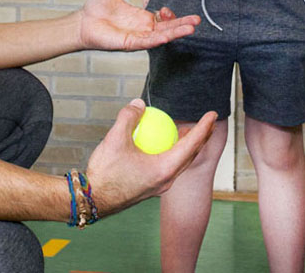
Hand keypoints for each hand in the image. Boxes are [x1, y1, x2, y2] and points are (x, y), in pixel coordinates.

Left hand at [78, 0, 200, 51]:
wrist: (81, 22)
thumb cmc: (96, 11)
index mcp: (141, 18)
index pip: (163, 20)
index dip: (170, 16)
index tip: (168, 9)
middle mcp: (141, 29)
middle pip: (167, 28)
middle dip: (182, 25)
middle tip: (197, 21)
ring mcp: (136, 37)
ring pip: (160, 36)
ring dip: (175, 33)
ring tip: (190, 29)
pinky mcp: (128, 43)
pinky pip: (145, 42)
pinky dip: (157, 39)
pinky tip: (167, 36)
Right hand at [85, 99, 217, 216]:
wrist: (92, 200)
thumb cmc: (105, 173)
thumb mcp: (115, 139)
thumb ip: (129, 117)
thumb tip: (139, 104)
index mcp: (164, 169)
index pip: (191, 145)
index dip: (203, 127)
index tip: (212, 115)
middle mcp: (166, 180)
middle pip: (191, 155)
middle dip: (202, 138)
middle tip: (208, 121)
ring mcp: (159, 185)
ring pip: (180, 163)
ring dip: (188, 146)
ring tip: (188, 131)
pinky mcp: (151, 187)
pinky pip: (169, 167)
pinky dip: (173, 153)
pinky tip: (163, 144)